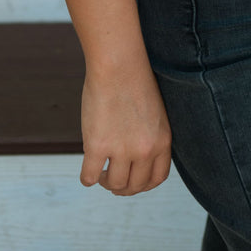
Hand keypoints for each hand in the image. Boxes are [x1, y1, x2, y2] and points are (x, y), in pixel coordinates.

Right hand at [79, 62, 171, 195]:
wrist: (118, 64)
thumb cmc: (134, 81)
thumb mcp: (154, 114)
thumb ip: (150, 137)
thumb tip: (137, 161)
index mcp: (162, 141)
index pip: (157, 178)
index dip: (143, 184)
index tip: (133, 181)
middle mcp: (145, 149)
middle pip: (135, 186)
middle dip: (123, 187)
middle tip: (112, 178)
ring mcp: (121, 150)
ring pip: (114, 184)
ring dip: (106, 182)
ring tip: (101, 173)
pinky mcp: (97, 146)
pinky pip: (89, 177)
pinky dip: (87, 178)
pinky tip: (88, 170)